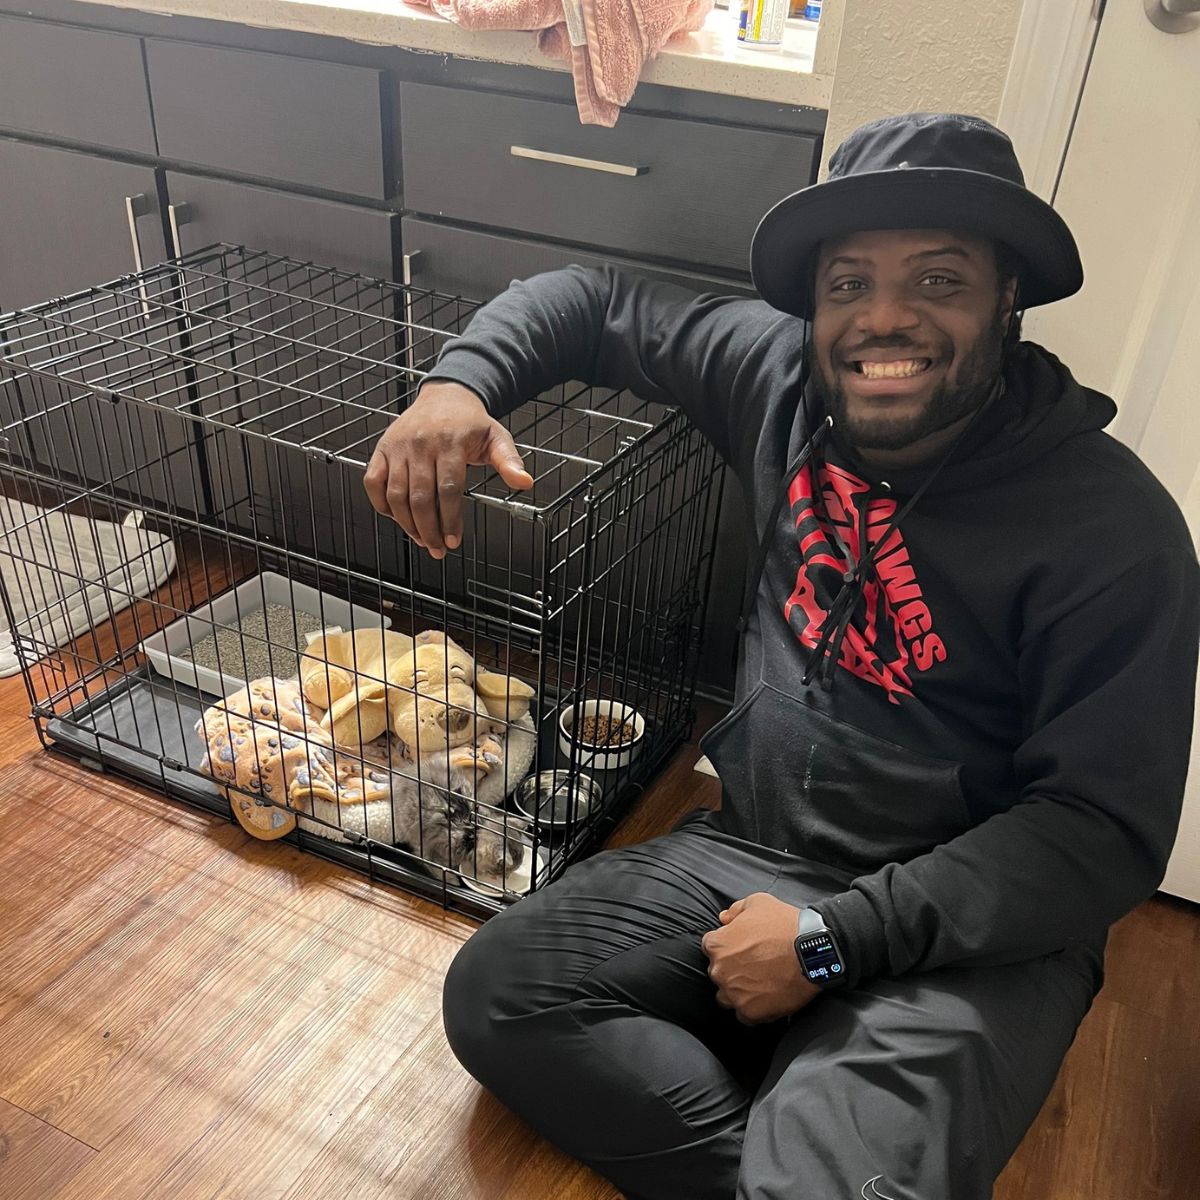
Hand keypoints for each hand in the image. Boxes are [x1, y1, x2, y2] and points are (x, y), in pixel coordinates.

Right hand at [364, 380, 532, 557]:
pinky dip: (381, 505)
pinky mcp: (382, 449)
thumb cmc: (470, 422)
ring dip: (407, 524)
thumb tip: (524, 482)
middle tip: (437, 549)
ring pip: (396, 494)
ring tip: (421, 540)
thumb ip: (509, 461)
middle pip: (420, 497)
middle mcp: (421, 444)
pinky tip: (397, 519)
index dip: (450, 520)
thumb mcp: (497, 437)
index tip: (454, 541)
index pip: (448, 489)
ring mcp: (398, 447)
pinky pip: (374, 482)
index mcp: (451, 442)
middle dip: (429, 530)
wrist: (445, 395)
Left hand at [701, 893, 821, 1024]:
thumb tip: (723, 918)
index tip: (741, 947)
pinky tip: (766, 998)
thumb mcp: (758, 902)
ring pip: (726, 997)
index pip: (711, 947)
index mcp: (717, 944)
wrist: (812, 951)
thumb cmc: (785, 925)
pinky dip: (752, 1009)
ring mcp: (734, 994)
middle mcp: (720, 971)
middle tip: (753, 964)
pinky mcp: (751, 1012)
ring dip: (737, 991)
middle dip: (731, 968)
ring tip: (758, 983)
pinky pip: (744, 1015)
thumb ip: (735, 910)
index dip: (727, 945)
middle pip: (717, 972)